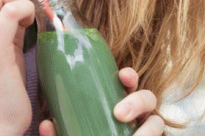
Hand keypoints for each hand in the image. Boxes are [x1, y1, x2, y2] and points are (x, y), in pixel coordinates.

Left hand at [38, 67, 164, 135]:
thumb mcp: (70, 132)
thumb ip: (60, 130)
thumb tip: (47, 125)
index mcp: (117, 101)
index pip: (128, 82)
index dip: (129, 76)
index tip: (122, 75)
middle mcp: (135, 114)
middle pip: (148, 99)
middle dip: (138, 101)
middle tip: (119, 114)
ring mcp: (142, 128)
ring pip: (157, 123)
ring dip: (149, 129)